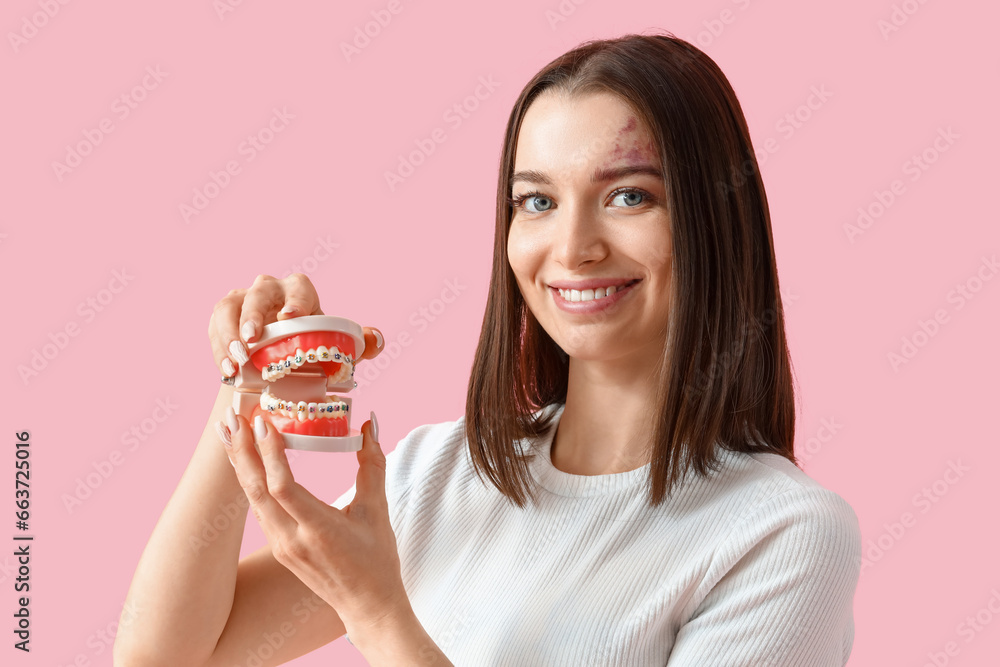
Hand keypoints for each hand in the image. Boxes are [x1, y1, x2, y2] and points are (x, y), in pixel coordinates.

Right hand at [208, 273, 383, 377]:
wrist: (275, 361)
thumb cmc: (307, 348)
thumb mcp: (332, 347)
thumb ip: (358, 344)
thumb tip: (376, 340)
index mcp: (300, 291)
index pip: (299, 289)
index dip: (295, 301)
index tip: (290, 318)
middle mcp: (269, 289)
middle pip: (259, 293)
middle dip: (254, 315)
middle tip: (252, 341)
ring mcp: (242, 299)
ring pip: (229, 307)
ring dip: (229, 334)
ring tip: (236, 363)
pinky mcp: (222, 316)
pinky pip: (215, 326)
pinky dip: (218, 349)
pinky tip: (226, 371)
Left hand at [219, 409, 409, 632]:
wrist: (367, 605)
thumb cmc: (376, 560)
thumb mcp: (378, 510)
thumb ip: (372, 465)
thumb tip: (370, 425)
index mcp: (319, 530)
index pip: (283, 487)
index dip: (269, 454)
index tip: (262, 423)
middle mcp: (292, 539)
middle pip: (256, 490)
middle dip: (241, 451)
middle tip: (233, 418)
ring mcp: (281, 546)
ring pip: (252, 499)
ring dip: (240, 464)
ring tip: (229, 432)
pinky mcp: (278, 548)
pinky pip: (258, 509)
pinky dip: (249, 481)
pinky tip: (244, 461)